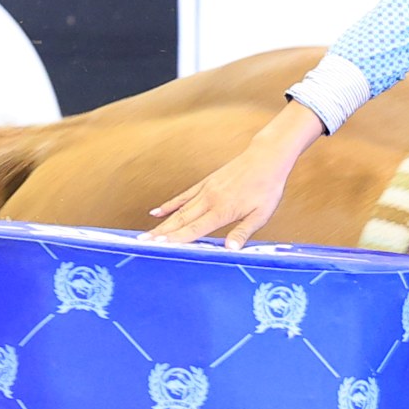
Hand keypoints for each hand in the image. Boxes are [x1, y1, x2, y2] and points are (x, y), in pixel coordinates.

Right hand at [147, 104, 324, 246]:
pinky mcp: (205, 183)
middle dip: (161, 233)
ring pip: (179, 210)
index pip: (195, 228)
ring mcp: (205, 190)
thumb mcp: (262, 214)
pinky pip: (183, 196)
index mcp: (222, 210)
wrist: (266, 158)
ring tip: (146, 234)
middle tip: (142, 243)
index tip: (159, 245)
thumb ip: (243, 232)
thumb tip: (230, 250)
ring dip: (162, 223)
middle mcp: (209, 199)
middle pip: (181, 220)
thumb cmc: (267, 188)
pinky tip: (157, 212)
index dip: (176, 238)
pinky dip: (169, 205)